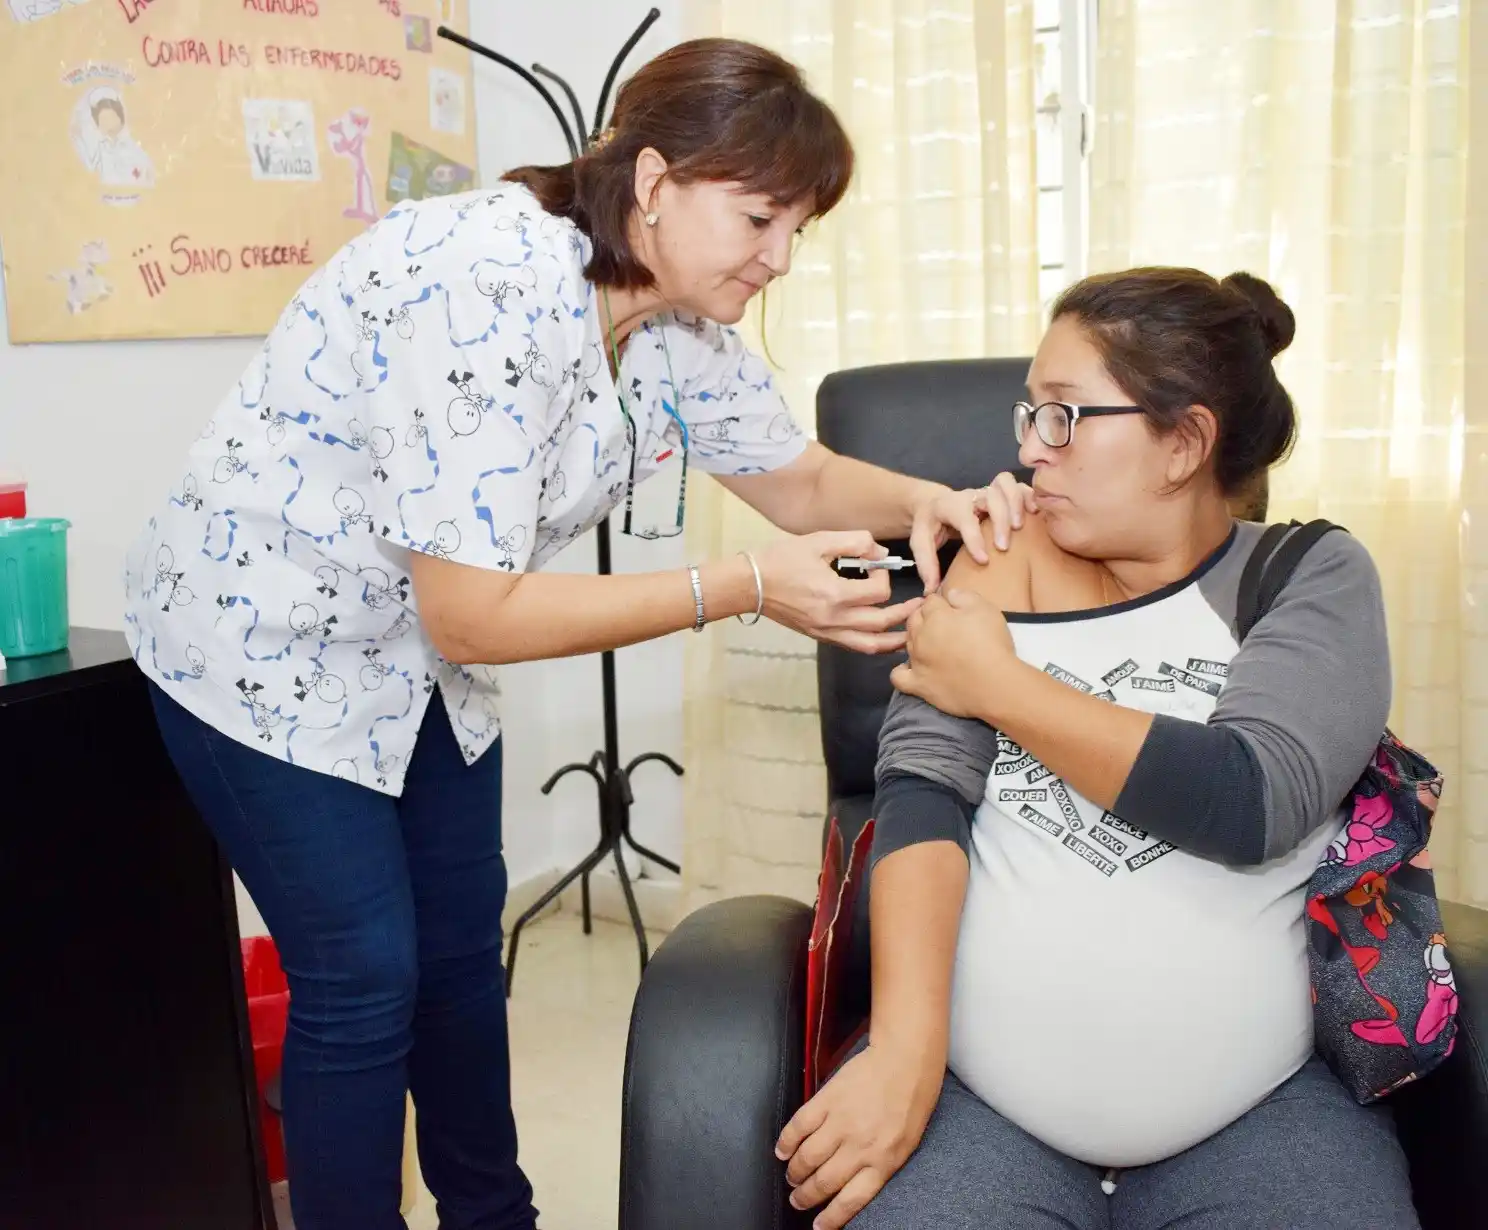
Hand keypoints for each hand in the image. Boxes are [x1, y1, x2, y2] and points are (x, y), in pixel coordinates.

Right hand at [753, 530, 922, 654]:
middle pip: (882, 623)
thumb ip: (855, 541)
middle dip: (905, 613)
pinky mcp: (820, 636)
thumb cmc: (781, 560)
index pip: (878, 592)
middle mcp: (833, 619)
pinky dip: (873, 644)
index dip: (884, 576)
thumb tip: (879, 552)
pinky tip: (884, 637)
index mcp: (834, 594)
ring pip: (870, 645)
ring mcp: (826, 632)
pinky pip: (854, 647)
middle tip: (920, 605)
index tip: (875, 565)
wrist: (750, 584)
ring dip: (894, 639)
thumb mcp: (819, 541)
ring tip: (911, 632)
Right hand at [775, 1044, 941, 1229]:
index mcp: (883, 1161)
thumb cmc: (910, 1100)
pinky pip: (800, 1126)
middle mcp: (860, 1147)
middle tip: (797, 1199)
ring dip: (794, 1172)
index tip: (818, 1227)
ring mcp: (841, 1123)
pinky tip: (782, 1149)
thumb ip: (880, 1163)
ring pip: (807, 1158)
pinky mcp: (827, 1100)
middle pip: (823, 1182)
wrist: (905, 1060)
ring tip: (791, 1176)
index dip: (831, 1218)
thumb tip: (854, 1181)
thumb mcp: (905, 1143)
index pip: (851, 1200)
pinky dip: (786, 1141)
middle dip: (805, 1196)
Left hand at [891, 587, 1014, 717]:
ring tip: (932, 645)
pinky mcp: (917, 684)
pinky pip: (898, 676)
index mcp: (935, 615)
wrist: (993, 684)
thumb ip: (965, 596)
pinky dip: (902, 671)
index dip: (941, 603)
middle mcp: (920, 636)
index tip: (951, 609)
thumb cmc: (991, 644)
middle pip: (914, 619)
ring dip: (916, 640)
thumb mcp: (986, 609)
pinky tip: (912, 669)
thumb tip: (949, 594)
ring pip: (906, 643)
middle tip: (943, 626)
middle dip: (924, 618)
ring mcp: (916, 661)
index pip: (930, 601)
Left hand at [908, 472, 1038, 592]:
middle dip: (1000, 520)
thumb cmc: (930, 526)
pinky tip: (1035, 514)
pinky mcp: (1000, 493)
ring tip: (1021, 528)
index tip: (983, 560)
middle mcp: (969, 495)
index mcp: (948, 505)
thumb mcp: (920, 543)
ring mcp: (986, 491)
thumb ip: (926, 565)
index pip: (964, 516)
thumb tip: (931, 591)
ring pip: (1006, 484)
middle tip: (1003, 547)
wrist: (935, 505)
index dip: (974, 538)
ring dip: (1016, 504)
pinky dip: (1029, 496)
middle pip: (990, 495)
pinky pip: (1019, 486)